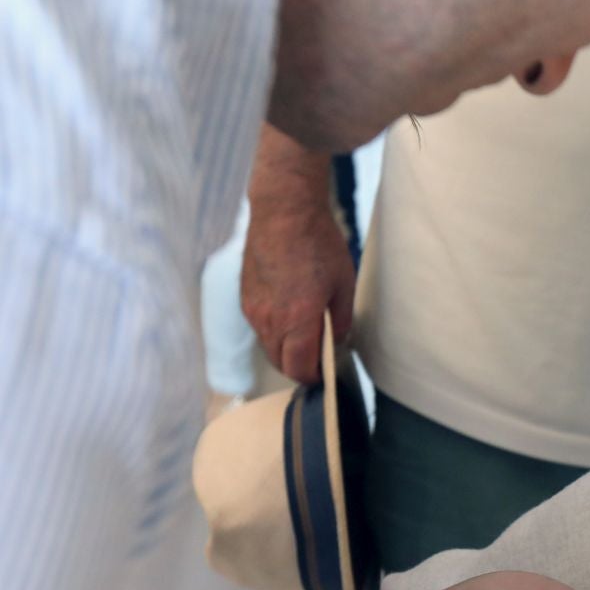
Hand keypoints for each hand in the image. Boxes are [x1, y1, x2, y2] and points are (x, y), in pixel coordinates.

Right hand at [240, 127, 354, 383]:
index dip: (313, 378)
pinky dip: (275, 332)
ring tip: (307, 339)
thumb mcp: (344, 284)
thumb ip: (341, 320)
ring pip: (268, 346)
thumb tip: (336, 341)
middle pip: (280, 362)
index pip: (298, 368)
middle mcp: (269, 319)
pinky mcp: (245, 296)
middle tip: (318, 362)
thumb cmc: (318, 243)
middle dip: (299, 368)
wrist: (284, 211)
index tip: (325, 376)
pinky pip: (259, 327)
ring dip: (285, 350)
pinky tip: (291, 317)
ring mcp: (253, 309)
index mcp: (296, 320)